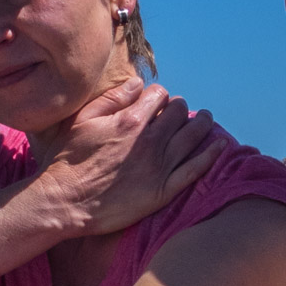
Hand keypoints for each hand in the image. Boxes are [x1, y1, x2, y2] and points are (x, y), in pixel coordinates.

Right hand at [36, 77, 226, 235]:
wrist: (65, 201)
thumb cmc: (68, 160)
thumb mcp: (83, 120)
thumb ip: (113, 98)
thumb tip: (138, 84)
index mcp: (131, 120)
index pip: (159, 95)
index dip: (159, 97)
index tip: (156, 104)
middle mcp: (149, 141)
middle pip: (180, 112)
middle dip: (180, 108)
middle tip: (178, 113)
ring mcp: (159, 167)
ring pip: (193, 135)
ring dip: (203, 123)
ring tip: (205, 119)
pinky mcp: (163, 191)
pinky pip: (195, 169)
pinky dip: (211, 154)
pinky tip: (220, 145)